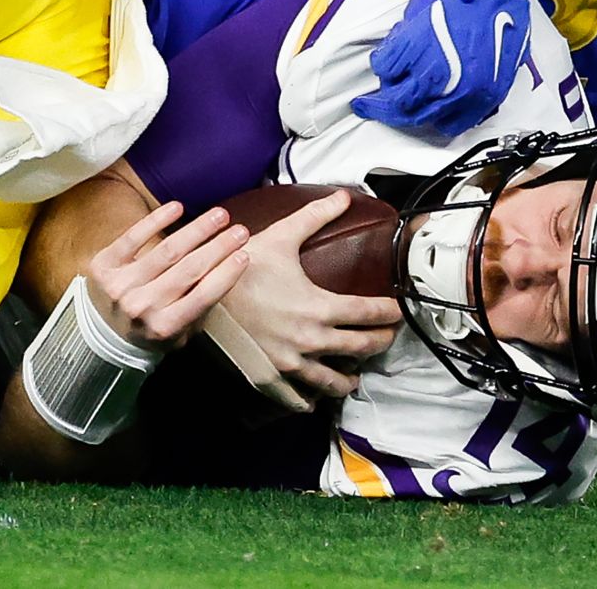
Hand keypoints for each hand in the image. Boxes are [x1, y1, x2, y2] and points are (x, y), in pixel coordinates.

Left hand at [84, 201, 249, 351]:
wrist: (100, 335)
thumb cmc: (150, 330)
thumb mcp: (179, 332)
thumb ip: (200, 307)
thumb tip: (227, 270)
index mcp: (164, 327)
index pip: (203, 297)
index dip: (226, 274)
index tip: (245, 254)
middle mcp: (141, 307)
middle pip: (189, 270)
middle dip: (219, 247)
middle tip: (241, 231)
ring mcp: (120, 285)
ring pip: (167, 251)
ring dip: (198, 229)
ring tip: (220, 215)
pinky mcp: (104, 265)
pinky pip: (132, 237)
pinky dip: (156, 220)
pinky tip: (177, 207)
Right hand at [220, 190, 402, 398]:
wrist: (199, 297)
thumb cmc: (239, 268)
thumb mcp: (279, 238)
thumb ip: (314, 217)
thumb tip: (343, 196)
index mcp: (319, 308)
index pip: (369, 314)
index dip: (389, 312)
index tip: (397, 311)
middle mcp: (310, 341)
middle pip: (361, 347)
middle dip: (380, 341)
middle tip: (387, 336)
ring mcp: (290, 364)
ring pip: (334, 381)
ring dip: (350, 377)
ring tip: (356, 374)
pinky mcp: (269, 378)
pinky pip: (299, 399)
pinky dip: (313, 399)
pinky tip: (317, 396)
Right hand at [353, 0, 532, 135]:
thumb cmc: (504, 7)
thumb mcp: (508, 58)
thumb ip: (482, 82)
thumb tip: (461, 91)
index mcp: (484, 95)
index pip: (448, 125)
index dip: (430, 117)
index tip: (419, 110)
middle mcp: (456, 90)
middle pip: (413, 117)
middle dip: (392, 115)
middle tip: (374, 110)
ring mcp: (430, 69)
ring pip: (394, 98)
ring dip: (378, 98)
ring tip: (366, 97)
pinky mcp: (411, 45)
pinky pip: (385, 66)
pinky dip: (381, 63)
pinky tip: (384, 56)